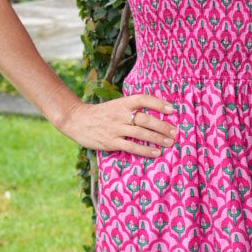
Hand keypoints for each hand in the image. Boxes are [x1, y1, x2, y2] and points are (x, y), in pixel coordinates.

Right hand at [57, 94, 178, 154]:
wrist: (77, 120)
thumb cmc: (101, 113)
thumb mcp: (116, 105)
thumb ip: (132, 109)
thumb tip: (155, 114)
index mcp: (122, 103)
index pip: (143, 99)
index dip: (158, 103)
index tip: (172, 109)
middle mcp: (120, 114)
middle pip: (145, 118)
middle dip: (162, 125)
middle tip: (175, 132)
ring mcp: (115, 128)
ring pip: (140, 133)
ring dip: (157, 138)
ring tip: (170, 143)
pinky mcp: (111, 142)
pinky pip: (131, 147)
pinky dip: (145, 150)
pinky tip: (156, 152)